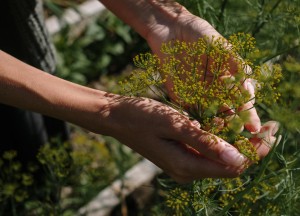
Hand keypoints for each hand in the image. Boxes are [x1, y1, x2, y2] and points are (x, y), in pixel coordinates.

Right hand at [100, 95, 274, 182]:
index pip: (233, 166)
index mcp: (187, 166)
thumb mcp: (174, 125)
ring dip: (239, 144)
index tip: (273, 131)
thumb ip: (205, 143)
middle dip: (253, 147)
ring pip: (221, 159)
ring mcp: (184, 165)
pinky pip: (209, 153)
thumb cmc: (142, 117)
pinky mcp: (181, 156)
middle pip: (230, 165)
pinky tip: (229, 127)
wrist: (117, 117)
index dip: (256, 150)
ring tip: (256, 126)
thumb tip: (238, 158)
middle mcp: (188, 171)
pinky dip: (223, 141)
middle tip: (271, 127)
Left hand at [146, 7, 260, 133]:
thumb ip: (234, 63)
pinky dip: (194, 123)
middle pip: (228, 112)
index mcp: (229, 79)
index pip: (242, 100)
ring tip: (220, 135)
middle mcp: (216, 90)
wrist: (171, 31)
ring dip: (215, 127)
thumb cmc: (199, 34)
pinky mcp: (181, 97)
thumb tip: (247, 86)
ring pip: (210, 116)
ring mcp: (198, 95)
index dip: (249, 114)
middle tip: (238, 137)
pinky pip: (189, 113)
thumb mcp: (220, 45)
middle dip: (234, 126)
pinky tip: (199, 130)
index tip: (254, 127)